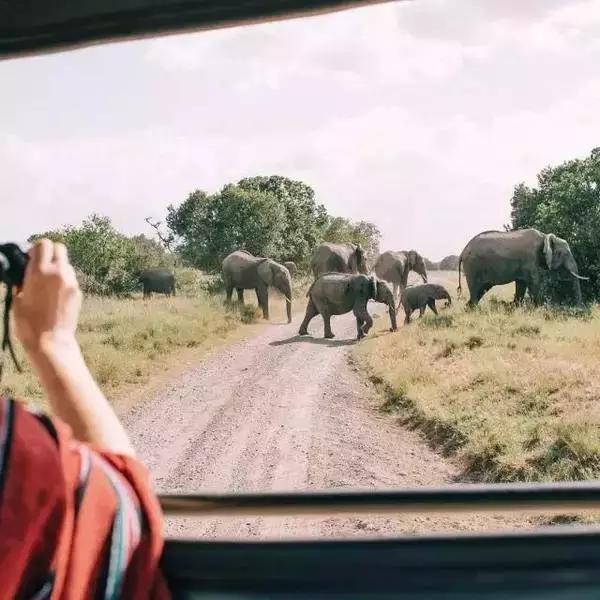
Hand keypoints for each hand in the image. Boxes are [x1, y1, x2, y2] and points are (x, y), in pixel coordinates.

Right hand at [13, 239, 81, 354]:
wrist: (51, 340)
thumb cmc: (29, 322)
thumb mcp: (17, 298)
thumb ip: (23, 279)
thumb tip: (25, 272)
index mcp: (40, 271)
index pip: (43, 244)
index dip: (36, 249)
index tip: (30, 258)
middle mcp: (58, 273)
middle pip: (59, 248)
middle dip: (50, 253)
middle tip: (40, 265)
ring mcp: (71, 282)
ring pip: (66, 264)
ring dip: (57, 267)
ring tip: (47, 283)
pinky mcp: (78, 292)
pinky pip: (71, 278)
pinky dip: (63, 280)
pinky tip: (54, 294)